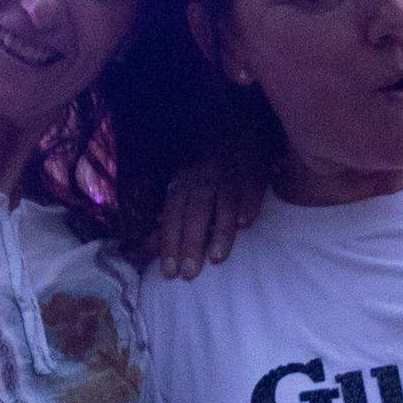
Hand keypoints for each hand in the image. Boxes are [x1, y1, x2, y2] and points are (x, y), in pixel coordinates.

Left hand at [149, 166, 263, 281]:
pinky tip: (245, 224)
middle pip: (196, 212)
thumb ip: (169, 215)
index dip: (169, 242)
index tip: (169, 272)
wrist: (235, 128)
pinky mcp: (253, 170)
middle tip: (189, 274)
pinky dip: (248, 205)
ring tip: (216, 258)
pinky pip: (250, 188)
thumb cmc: (204, 165)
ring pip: (223, 203)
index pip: (173, 215)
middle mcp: (203, 178)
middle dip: (191, 243)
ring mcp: (229, 173)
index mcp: (182, 181)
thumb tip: (149, 246)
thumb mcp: (181, 182)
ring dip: (220, 230)